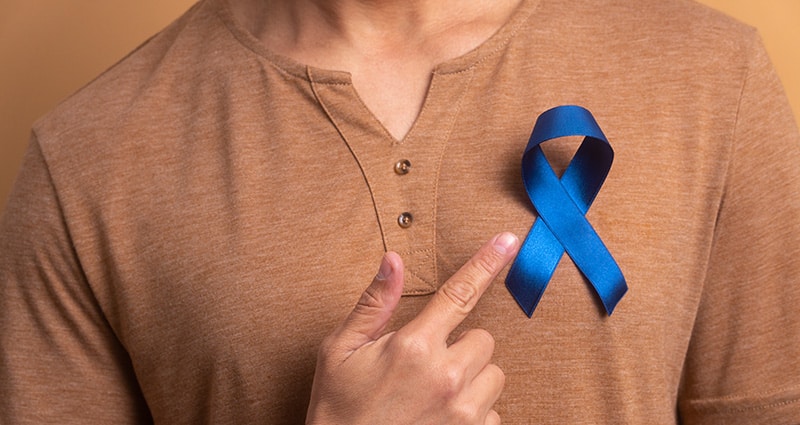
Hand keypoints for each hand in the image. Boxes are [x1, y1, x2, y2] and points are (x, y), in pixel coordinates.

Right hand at [305, 232, 519, 424]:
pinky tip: (442, 416)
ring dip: (472, 377)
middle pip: (484, 338)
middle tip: (428, 362)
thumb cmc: (338, 410)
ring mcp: (463, 412)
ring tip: (435, 391)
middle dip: (461, 345)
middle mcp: (446, 377)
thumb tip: (392, 261)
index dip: (486, 263)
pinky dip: (475, 410)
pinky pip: (493, 411)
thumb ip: (374, 304)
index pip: (459, 293)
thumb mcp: (341, 351)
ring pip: (494, 374)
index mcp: (414, 347)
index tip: (508, 241)